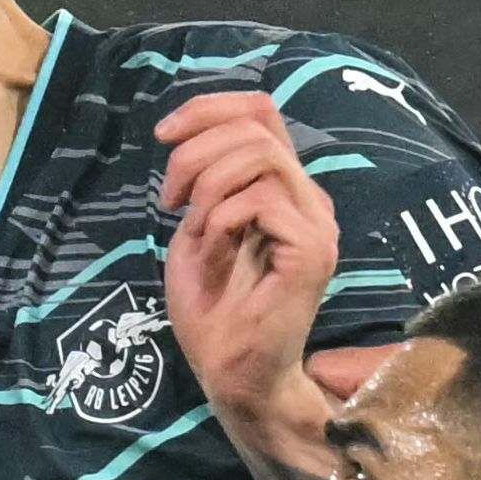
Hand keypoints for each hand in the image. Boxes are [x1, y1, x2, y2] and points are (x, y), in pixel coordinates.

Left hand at [155, 91, 340, 420]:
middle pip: (256, 126)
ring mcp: (316, 224)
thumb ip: (206, 182)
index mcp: (284, 188)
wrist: (231, 371)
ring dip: (206, 185)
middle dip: (195, 152)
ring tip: (190, 227)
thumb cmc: (213, 309)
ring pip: (260, 156)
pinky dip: (219, 219)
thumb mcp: (196, 229)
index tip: (164, 135)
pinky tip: (211, 249)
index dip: (209, 108)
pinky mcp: (312, 251)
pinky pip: (260, 202)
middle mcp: (308, 199)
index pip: (261, 111)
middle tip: (169, 200)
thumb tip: (191, 137)